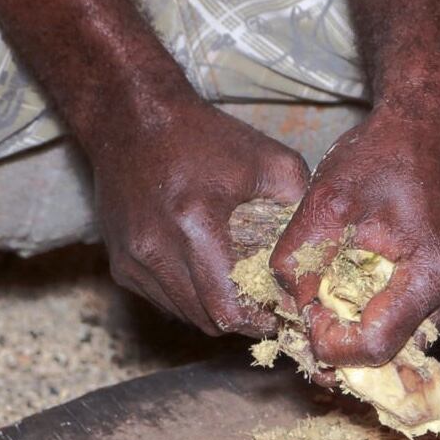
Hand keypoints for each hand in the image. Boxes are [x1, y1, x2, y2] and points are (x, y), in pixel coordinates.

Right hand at [93, 100, 308, 336]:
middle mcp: (155, 249)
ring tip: (240, 292)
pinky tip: (207, 275)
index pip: (229, 308)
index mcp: (194, 225)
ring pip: (184, 315)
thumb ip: (299, 204)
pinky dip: (188, 298)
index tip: (282, 314)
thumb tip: (319, 248)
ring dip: (214, 311)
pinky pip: (162, 300)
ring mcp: (132, 260)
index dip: (260, 322)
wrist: (131, 118)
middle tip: (267, 308)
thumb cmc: (202, 135)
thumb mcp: (267, 159)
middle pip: (207, 320)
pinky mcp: (120, 264)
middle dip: (242, 321)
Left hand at [270, 102, 439, 365]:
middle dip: (346, 346)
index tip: (303, 320)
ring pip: (404, 340)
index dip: (331, 346)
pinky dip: (380, 315)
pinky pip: (414, 318)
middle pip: (394, 353)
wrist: (429, 120)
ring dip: (363, 332)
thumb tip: (287, 306)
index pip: (377, 347)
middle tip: (309, 322)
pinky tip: (353, 292)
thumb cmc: (385, 153)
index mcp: (432, 275)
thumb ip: (299, 258)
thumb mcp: (327, 201)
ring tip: (328, 305)